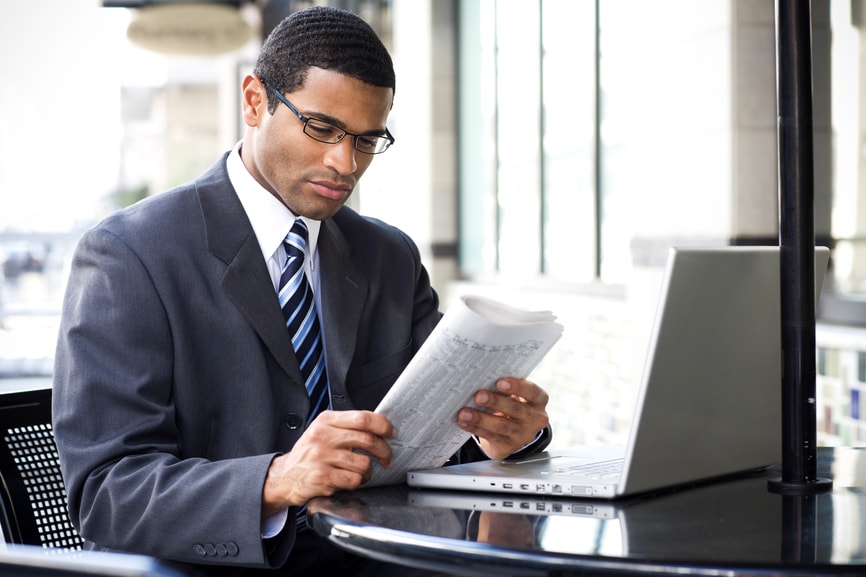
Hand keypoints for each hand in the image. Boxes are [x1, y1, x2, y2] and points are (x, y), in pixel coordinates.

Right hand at [261, 410, 395, 515]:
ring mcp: (321, 457)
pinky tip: (347, 480)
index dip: (382, 425)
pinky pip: (354, 480)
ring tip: (359, 472)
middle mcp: (323, 436)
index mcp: (326, 421)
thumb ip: (345, 426)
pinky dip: (356, 482)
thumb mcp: (322, 431)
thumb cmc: (308, 454)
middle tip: (386, 458)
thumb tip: (379, 427)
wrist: (284, 477)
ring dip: (368, 472)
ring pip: (364, 463)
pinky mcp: (322, 477)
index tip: (391, 432)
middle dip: (384, 451)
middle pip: (367, 439)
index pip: (362, 418)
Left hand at [456, 378, 549, 459]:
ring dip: (480, 418)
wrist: (511, 432)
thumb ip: (504, 388)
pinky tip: (464, 422)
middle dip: (495, 402)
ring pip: (501, 426)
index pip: (532, 392)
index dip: (517, 387)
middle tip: (478, 396)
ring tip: (464, 412)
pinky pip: (490, 436)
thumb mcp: (515, 395)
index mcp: (538, 400)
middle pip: (515, 409)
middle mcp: (535, 419)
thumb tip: (480, 378)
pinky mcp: (508, 446)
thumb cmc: (510, 405)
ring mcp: (523, 435)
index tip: (499, 382)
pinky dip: (475, 428)